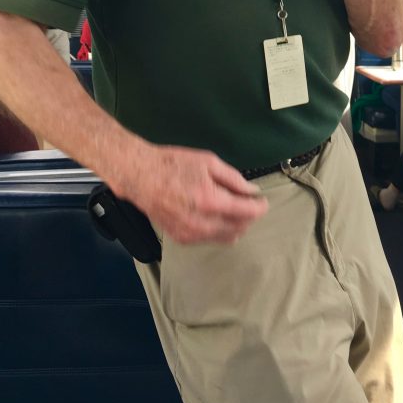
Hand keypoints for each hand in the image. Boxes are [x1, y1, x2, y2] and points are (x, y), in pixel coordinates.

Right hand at [113, 144, 268, 244]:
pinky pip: (210, 240)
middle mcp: (202, 223)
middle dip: (249, 216)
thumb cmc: (174, 164)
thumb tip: (252, 191)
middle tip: (247, 202)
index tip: (262, 200)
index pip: (247, 213)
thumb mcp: (208, 162)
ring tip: (232, 208)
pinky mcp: (181, 239)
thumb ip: (234, 179)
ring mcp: (191, 234)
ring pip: (227, 238)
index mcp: (211, 201)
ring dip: (235, 225)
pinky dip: (219, 230)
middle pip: (240, 228)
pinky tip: (214, 215)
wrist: (140, 176)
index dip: (260, 207)